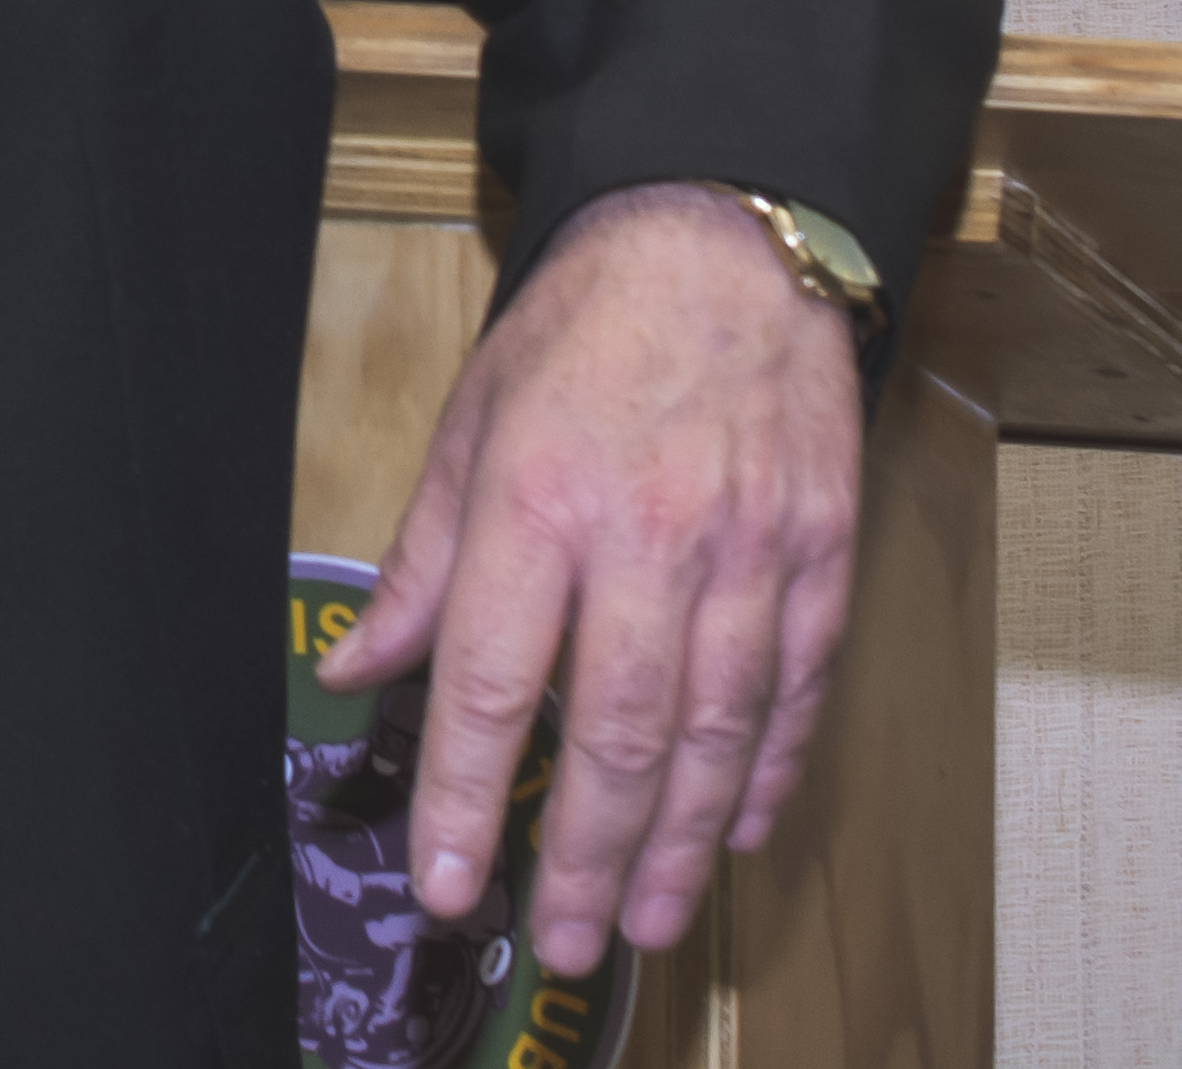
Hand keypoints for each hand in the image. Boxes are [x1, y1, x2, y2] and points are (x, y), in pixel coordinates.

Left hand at [316, 179, 866, 979]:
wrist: (726, 239)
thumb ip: (424, 561)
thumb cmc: (583, 329)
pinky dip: (770, 767)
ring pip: (715, 729)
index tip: (450, 886)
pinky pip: (797, 685)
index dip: (469, 799)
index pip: (493, 682)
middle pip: (616, 732)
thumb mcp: (472, 421)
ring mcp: (748, 548)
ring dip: (681, 842)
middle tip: (566, 943)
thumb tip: (360, 671)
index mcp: (538, 501)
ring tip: (649, 921)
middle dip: (588, 857)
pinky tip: (737, 828)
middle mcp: (648, 536)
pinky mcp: (821, 549)